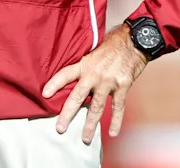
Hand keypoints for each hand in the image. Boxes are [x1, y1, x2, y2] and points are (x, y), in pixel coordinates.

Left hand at [42, 24, 147, 143]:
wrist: (134, 40)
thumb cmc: (112, 43)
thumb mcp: (94, 49)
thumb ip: (86, 64)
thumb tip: (76, 76)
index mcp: (85, 63)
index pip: (65, 74)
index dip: (54, 84)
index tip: (44, 94)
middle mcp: (94, 74)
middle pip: (77, 97)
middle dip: (68, 114)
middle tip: (60, 129)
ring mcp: (108, 81)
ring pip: (96, 107)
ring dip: (91, 124)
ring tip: (85, 138)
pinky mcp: (122, 86)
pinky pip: (118, 107)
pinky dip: (116, 121)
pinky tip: (112, 132)